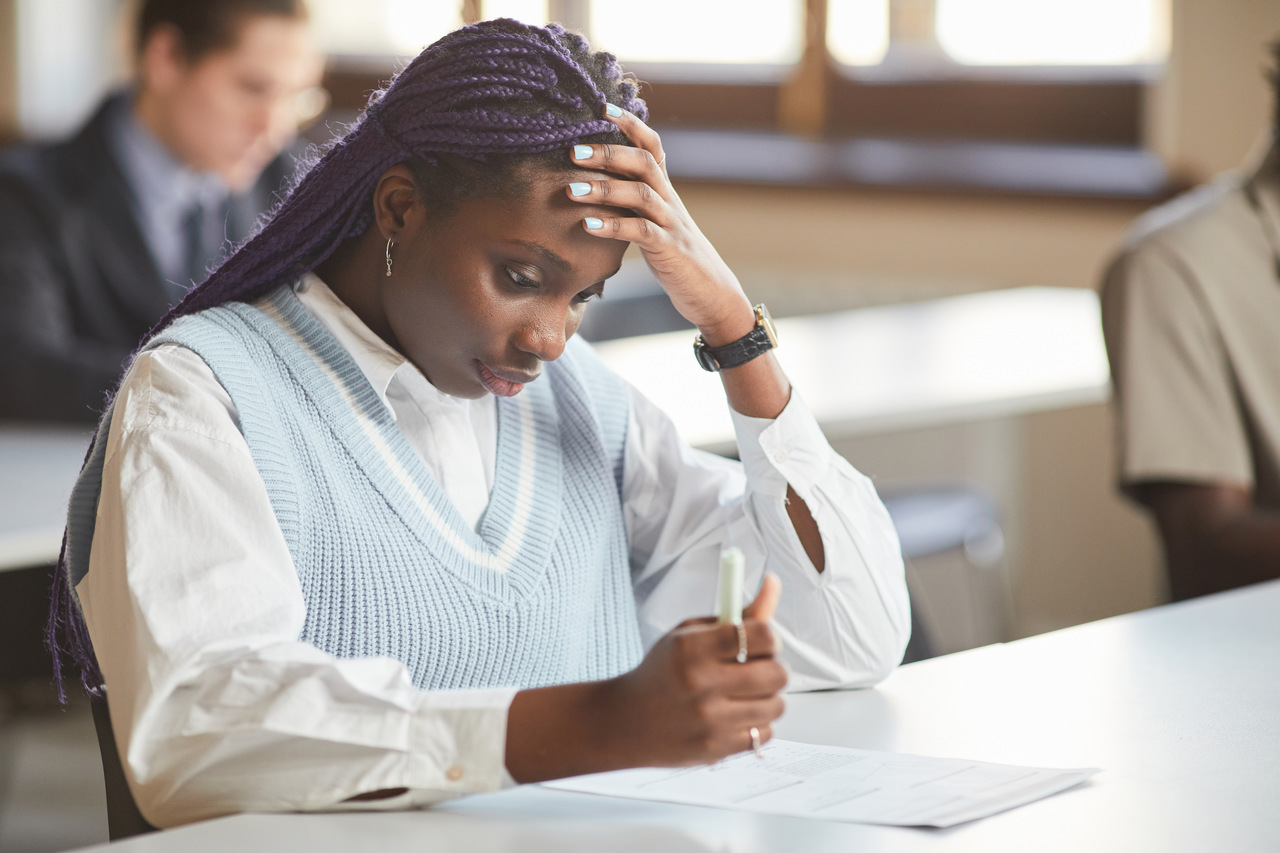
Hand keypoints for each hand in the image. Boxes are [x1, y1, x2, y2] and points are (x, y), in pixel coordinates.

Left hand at [567, 105, 755, 346]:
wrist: (710, 293)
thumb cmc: (674, 258)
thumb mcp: (653, 224)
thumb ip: (631, 205)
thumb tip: (592, 188)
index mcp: (665, 190)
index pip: (651, 145)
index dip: (630, 124)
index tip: (602, 107)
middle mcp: (669, 200)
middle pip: (643, 162)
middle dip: (608, 152)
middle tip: (573, 151)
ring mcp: (671, 224)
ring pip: (641, 194)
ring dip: (604, 188)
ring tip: (571, 190)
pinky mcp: (670, 250)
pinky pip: (642, 232)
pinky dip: (614, 226)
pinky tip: (589, 226)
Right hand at [601, 572, 786, 766]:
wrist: (625, 721)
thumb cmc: (663, 671)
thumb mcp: (690, 634)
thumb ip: (736, 615)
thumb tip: (774, 583)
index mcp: (692, 647)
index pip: (762, 635)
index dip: (769, 637)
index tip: (761, 642)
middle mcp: (700, 683)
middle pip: (776, 673)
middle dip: (773, 668)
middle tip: (756, 669)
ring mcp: (709, 720)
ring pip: (776, 705)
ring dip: (767, 698)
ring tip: (743, 694)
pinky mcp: (716, 749)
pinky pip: (765, 733)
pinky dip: (757, 724)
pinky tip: (735, 716)